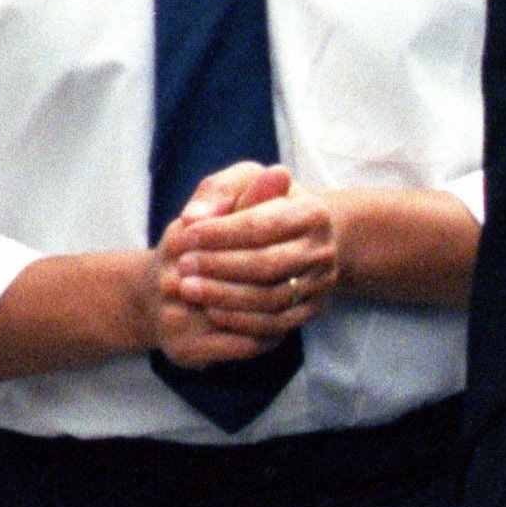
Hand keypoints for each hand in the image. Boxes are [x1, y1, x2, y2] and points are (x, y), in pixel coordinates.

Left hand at [156, 161, 340, 357]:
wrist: (301, 236)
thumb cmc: (265, 203)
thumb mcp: (245, 181)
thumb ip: (217, 191)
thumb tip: (193, 217)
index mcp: (313, 213)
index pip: (262, 226)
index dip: (220, 233)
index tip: (186, 234)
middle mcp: (322, 250)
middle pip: (268, 265)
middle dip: (219, 266)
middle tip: (182, 265)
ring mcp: (320, 285)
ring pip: (271, 299)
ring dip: (225, 296)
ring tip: (189, 288)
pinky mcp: (311, 311)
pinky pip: (275, 325)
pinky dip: (240, 320)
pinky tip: (211, 310)